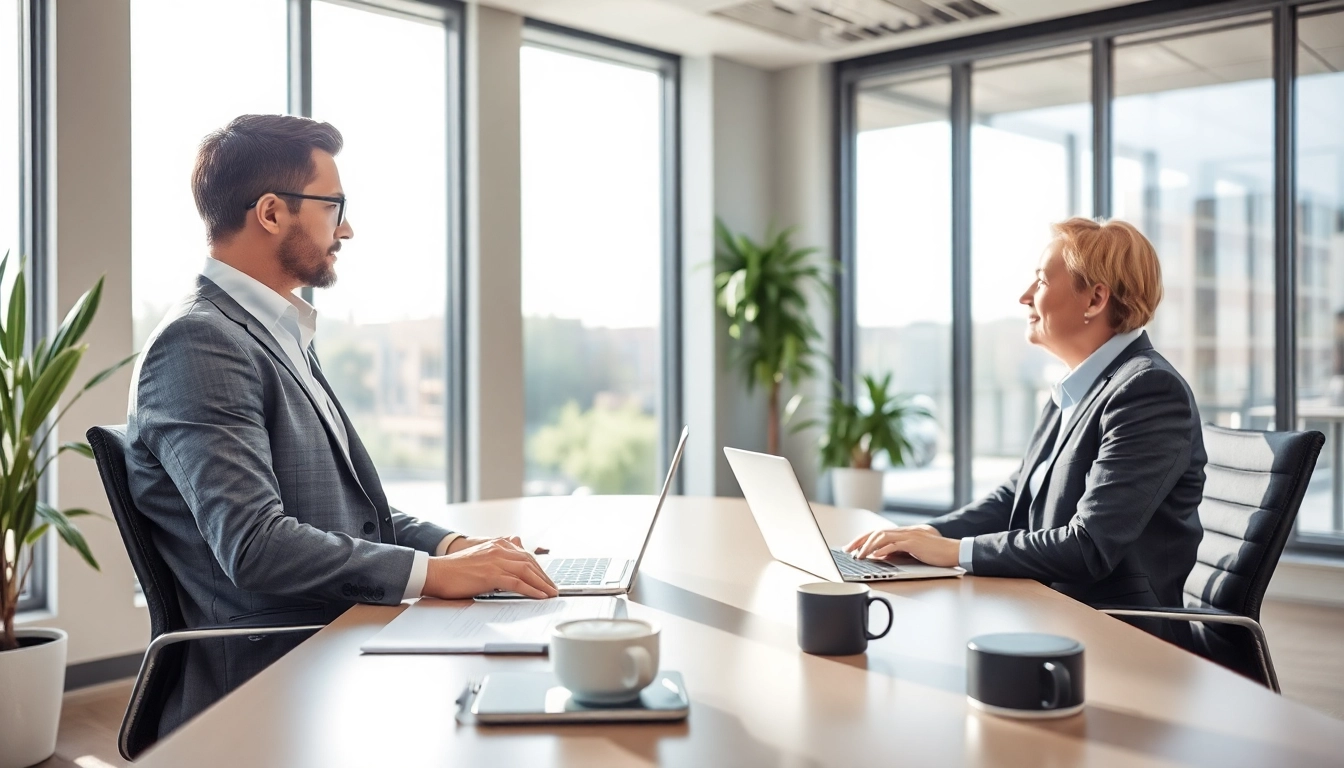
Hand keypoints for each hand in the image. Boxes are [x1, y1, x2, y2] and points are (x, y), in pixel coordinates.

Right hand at [423, 537, 558, 599]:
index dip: (539, 569)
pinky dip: (531, 590)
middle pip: (530, 562)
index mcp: (497, 545)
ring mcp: (495, 561)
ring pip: (527, 571)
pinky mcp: (491, 574)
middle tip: (554, 589)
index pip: (525, 556)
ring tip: (552, 594)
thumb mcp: (480, 559)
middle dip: (544, 577)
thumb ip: (497, 558)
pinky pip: (517, 582)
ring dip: (542, 584)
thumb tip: (512, 567)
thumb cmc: (456, 570)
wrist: (437, 573)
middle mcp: (499, 549)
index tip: (547, 580)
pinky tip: (540, 596)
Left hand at [844, 525, 959, 567]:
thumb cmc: (935, 554)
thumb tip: (880, 556)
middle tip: (848, 550)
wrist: (954, 551)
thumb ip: (897, 551)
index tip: (852, 547)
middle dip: (860, 541)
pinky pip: (895, 544)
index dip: (863, 538)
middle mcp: (905, 531)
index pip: (878, 532)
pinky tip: (875, 556)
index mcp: (903, 532)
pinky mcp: (915, 543)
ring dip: (869, 546)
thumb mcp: (912, 551)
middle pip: (876, 532)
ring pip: (883, 536)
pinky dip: (884, 550)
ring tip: (859, 555)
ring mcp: (910, 535)